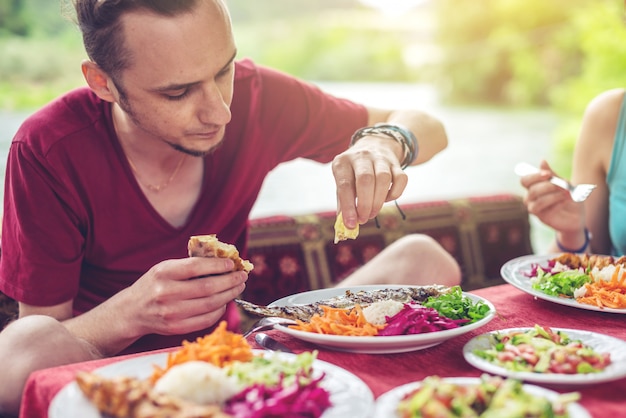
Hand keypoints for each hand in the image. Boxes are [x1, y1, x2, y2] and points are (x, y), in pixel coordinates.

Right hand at [119, 256, 246, 338]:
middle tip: (242, 277)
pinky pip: (206, 319)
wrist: (132, 311)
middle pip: (207, 288)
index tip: (232, 264)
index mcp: (163, 273)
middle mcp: (166, 293)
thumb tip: (222, 262)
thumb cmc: (153, 285)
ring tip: (237, 288)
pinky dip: (219, 310)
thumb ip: (190, 264)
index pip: (196, 267)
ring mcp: (171, 313)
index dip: (218, 266)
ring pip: (210, 304)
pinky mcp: (176, 327)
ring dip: (229, 295)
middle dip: (230, 281)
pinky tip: (224, 302)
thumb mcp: (165, 268)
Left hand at [331, 135, 407, 227]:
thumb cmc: (354, 171)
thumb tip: (347, 225)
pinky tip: (386, 199)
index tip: (351, 224)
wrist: (374, 145)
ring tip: (373, 213)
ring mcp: (380, 158)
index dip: (348, 206)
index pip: (345, 185)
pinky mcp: (396, 163)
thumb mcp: (343, 180)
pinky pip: (401, 179)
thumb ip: (343, 201)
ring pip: (383, 179)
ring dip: (379, 201)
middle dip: (365, 204)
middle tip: (364, 218)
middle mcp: (361, 156)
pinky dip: (394, 193)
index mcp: (343, 161)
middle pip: (365, 180)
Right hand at [520, 160, 585, 232]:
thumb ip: (552, 175)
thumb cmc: (568, 197)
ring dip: (555, 195)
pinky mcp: (543, 218)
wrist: (577, 215)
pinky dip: (559, 203)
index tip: (548, 174)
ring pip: (539, 201)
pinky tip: (567, 200)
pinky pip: (548, 210)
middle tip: (564, 184)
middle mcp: (530, 198)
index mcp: (532, 187)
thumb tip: (542, 161)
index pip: (525, 181)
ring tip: (568, 192)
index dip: (534, 176)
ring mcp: (535, 209)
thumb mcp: (563, 183)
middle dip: (549, 186)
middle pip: (532, 191)